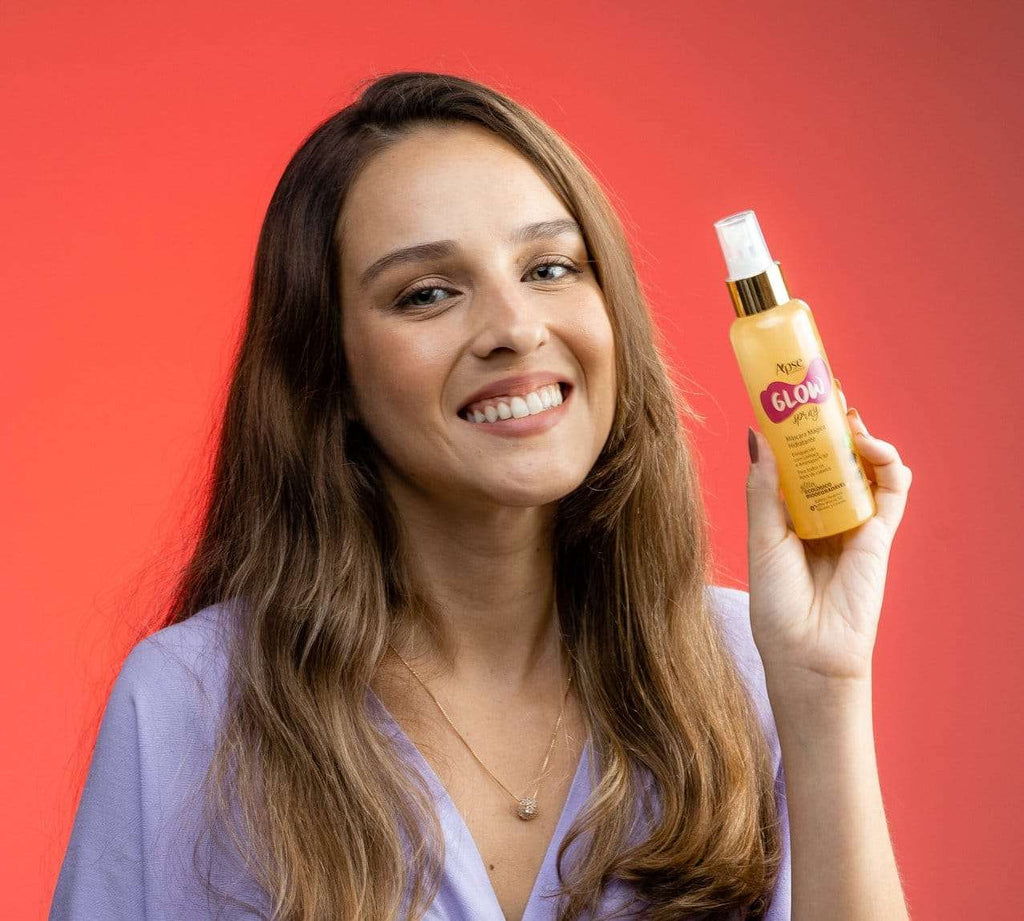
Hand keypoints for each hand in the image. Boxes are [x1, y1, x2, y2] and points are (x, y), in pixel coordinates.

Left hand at [744, 383, 912, 693]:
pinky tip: (867, 445)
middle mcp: (823, 511)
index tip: (787, 391)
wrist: (806, 654)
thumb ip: (763, 487)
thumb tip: (756, 433)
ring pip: (864, 464)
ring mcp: (854, 520)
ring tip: (843, 411)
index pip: (797, 458)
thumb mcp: (762, 538)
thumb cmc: (777, 604)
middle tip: (820, 385)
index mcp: (790, 511)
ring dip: (857, 433)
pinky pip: (893, 489)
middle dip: (828, 419)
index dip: (796, 426)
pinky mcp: (880, 534)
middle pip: (832, 454)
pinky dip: (887, 461)